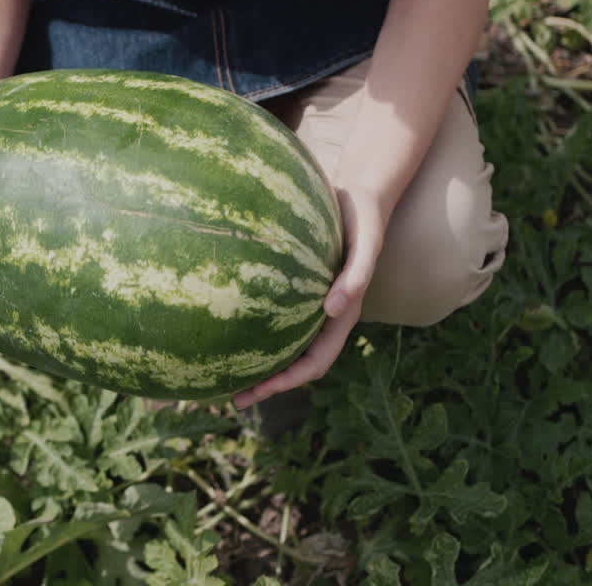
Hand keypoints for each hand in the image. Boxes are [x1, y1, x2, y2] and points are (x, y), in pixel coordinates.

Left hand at [232, 186, 387, 409]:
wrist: (360, 194)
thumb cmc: (364, 219)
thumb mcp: (367, 244)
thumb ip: (357, 275)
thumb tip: (334, 309)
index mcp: (343, 316)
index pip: (315, 363)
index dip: (288, 382)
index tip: (258, 391)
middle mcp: (325, 316)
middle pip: (295, 362)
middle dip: (267, 383)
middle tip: (232, 396)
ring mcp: (310, 303)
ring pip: (283, 344)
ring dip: (259, 362)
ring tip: (224, 372)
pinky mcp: (296, 287)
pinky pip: (274, 315)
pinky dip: (255, 328)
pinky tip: (227, 323)